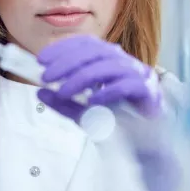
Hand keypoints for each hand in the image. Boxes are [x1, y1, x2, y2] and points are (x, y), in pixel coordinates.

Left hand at [36, 35, 180, 190]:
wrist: (147, 146)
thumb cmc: (118, 123)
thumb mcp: (83, 112)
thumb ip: (63, 102)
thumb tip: (40, 92)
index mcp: (110, 60)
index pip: (86, 44)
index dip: (62, 47)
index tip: (41, 59)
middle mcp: (125, 62)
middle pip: (94, 52)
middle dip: (66, 62)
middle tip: (46, 77)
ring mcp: (139, 75)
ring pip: (108, 66)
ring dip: (81, 78)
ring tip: (62, 92)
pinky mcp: (149, 92)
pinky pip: (127, 85)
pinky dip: (107, 91)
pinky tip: (91, 101)